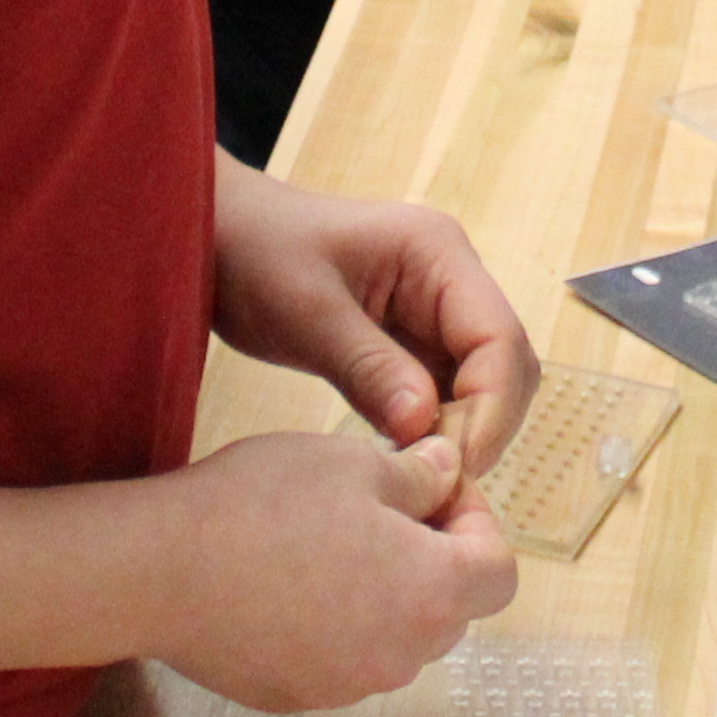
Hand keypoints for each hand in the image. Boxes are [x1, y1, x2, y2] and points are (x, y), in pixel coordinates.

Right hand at [153, 427, 518, 710]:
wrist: (159, 570)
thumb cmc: (262, 505)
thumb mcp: (354, 464)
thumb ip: (419, 477)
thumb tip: (447, 474)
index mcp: (432, 594)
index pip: (499, 572)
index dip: (477, 524)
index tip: (434, 489)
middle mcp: (402, 655)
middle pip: (449, 609)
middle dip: (430, 558)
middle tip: (379, 508)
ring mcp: (348, 685)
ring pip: (393, 636)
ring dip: (380, 594)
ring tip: (323, 543)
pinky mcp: (297, 696)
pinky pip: (339, 658)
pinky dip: (330, 625)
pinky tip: (282, 583)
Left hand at [208, 163, 539, 491]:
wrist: (213, 236)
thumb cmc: (253, 254)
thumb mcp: (305, 314)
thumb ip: (369, 369)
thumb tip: (424, 429)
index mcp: (438, 254)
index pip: (500, 340)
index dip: (491, 408)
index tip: (454, 466)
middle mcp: (450, 280)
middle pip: (503, 366)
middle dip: (481, 425)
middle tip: (433, 479)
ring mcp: (433, 311)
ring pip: (479, 386)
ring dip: (458, 432)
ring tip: (414, 474)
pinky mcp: (410, 341)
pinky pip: (443, 393)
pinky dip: (432, 429)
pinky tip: (400, 458)